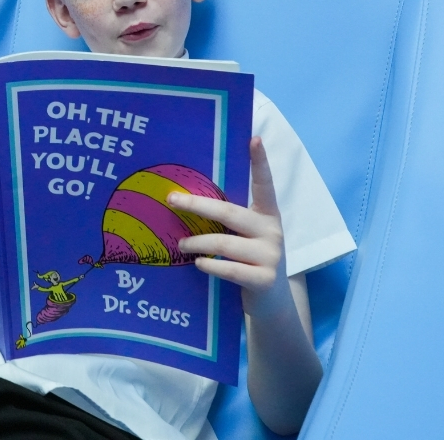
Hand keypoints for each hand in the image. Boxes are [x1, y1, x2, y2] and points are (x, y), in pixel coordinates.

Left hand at [169, 137, 320, 432]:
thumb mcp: (244, 238)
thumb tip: (185, 200)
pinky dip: (210, 265)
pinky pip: (230, 269)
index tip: (254, 138)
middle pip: (230, 212)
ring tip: (179, 244)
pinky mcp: (264, 279)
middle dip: (198, 206)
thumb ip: (228, 221)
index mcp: (267, 216)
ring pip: (225, 243)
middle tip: (171, 199)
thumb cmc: (249, 261)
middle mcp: (272, 231)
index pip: (264, 185)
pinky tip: (197, 264)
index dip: (260, 162)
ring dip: (197, 242)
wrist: (272, 304)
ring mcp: (271, 256)